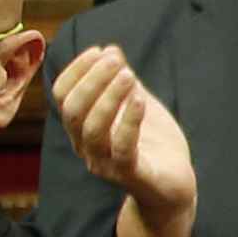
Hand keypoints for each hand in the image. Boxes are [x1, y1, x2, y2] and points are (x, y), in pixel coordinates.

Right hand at [48, 43, 199, 236]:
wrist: (175, 187)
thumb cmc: (153, 145)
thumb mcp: (138, 105)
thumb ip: (123, 81)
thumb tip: (110, 49)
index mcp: (82, 128)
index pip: (63, 96)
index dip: (77, 71)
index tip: (100, 51)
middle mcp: (86, 147)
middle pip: (73, 110)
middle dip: (92, 80)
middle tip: (116, 60)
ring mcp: (105, 164)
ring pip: (92, 130)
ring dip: (108, 97)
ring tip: (128, 75)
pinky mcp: (131, 176)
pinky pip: (122, 149)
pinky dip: (129, 121)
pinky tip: (140, 99)